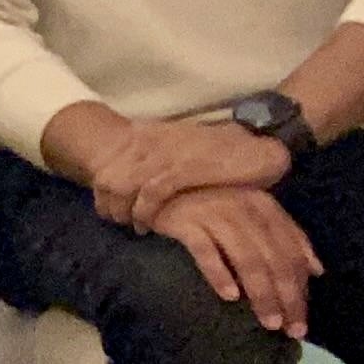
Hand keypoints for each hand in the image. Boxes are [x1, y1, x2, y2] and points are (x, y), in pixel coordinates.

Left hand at [84, 119, 289, 226]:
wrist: (262, 144)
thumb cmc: (223, 151)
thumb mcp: (182, 150)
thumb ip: (158, 161)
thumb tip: (137, 181)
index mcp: (148, 134)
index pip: (107, 163)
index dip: (102, 191)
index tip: (107, 211)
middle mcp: (151, 141)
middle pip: (107, 177)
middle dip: (108, 205)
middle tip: (117, 224)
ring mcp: (166, 154)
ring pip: (122, 185)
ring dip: (122, 211)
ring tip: (132, 228)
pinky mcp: (185, 168)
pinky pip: (150, 193)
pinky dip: (144, 212)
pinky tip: (148, 226)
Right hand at [141, 187, 321, 337]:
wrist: (157, 184)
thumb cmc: (209, 205)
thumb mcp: (252, 213)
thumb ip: (284, 236)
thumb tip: (317, 270)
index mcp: (263, 206)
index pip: (291, 252)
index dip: (300, 288)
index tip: (301, 322)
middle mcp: (243, 208)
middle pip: (273, 258)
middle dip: (286, 297)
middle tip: (290, 330)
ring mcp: (214, 214)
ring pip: (247, 258)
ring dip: (261, 292)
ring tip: (268, 321)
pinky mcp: (185, 222)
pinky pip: (205, 250)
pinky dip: (219, 273)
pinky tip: (230, 296)